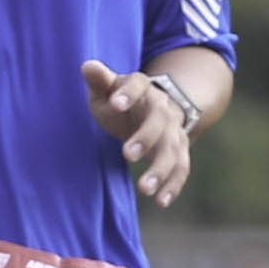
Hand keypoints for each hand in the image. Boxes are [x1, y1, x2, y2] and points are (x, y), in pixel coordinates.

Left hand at [87, 60, 202, 209]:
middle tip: (127, 155)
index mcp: (142, 88)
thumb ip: (99, 80)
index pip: (137, 85)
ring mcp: (173, 131)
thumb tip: (87, 65)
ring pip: (172, 149)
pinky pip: (181, 168)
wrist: (153, 109)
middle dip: (145, 138)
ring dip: (160, 169)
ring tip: (144, 189)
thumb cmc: (120, 100)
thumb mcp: (107, 89)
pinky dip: (173, 185)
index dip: (127, 93)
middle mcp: (162, 108)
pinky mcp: (178, 152)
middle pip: (159, 121)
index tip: (115, 103)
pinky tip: (161, 202)